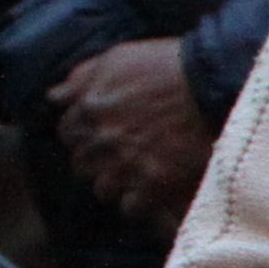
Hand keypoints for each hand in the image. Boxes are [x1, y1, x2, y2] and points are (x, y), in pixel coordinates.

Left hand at [49, 37, 216, 228]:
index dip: (82, 136)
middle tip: (118, 157)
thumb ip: (82, 78)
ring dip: (115, 183)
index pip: (67, 134)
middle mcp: (102, 140)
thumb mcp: (117, 59)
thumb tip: (55, 96)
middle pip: (82, 164)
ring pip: (103, 189)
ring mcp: (126, 164)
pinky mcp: (154, 184)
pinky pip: (131, 208)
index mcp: (89, 109)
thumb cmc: (166, 66)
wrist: (213, 85)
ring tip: (133, 176)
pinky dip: (138, 202)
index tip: (97, 136)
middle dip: (96, 161)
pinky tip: (150, 191)